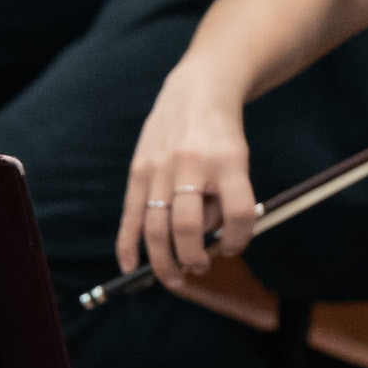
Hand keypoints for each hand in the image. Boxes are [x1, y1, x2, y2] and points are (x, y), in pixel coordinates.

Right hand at [117, 60, 258, 278]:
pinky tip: (129, 266)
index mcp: (227, 161)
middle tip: (199, 268)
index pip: (239, 214)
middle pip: (190, 227)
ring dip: (165, 261)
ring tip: (176, 278)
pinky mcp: (138, 169)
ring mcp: (160, 167)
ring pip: (158, 228)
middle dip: (194, 258)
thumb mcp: (237, 160)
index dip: (239, 240)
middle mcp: (192, 164)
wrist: (198, 89)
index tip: (232, 247)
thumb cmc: (222, 134)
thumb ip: (226, 198)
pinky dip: (128, 244)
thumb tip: (209, 242)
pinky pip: (131, 214)